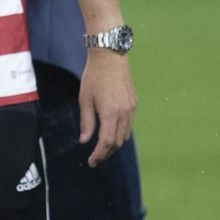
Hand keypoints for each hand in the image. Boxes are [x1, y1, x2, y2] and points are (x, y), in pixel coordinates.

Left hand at [78, 48, 135, 166]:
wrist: (110, 57)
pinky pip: (129, 126)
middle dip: (106, 153)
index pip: (106, 142)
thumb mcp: (85, 99)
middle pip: (117, 142)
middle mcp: (124, 114)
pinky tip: (111, 133)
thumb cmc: (93, 77)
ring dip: (114, 145)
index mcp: (111, 113)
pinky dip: (120, 134)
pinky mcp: (134, 104)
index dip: (99, 155)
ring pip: (125, 136)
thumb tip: (85, 141)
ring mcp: (132, 109)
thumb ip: (86, 122)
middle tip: (95, 158)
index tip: (92, 162)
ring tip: (103, 149)